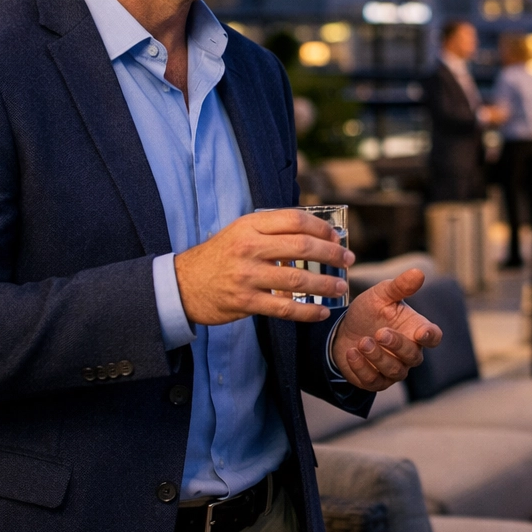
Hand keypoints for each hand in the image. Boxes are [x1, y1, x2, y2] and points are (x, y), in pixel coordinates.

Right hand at [173, 209, 353, 325]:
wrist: (182, 285)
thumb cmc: (219, 257)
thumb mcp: (240, 232)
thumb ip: (271, 230)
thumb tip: (315, 234)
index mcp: (250, 226)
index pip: (295, 220)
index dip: (321, 227)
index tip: (337, 236)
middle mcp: (249, 247)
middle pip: (302, 246)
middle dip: (332, 253)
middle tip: (348, 260)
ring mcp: (247, 275)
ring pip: (298, 278)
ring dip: (325, 283)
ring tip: (340, 286)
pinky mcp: (245, 302)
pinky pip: (284, 307)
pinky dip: (307, 311)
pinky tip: (321, 312)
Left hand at [331, 269, 443, 390]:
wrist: (343, 330)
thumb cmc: (369, 312)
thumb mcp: (381, 295)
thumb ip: (399, 286)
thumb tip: (419, 272)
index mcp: (416, 329)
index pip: (434, 337)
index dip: (430, 336)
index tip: (421, 332)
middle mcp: (409, 352)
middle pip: (413, 356)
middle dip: (396, 345)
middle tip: (379, 333)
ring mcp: (394, 369)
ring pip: (395, 371)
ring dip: (378, 357)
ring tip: (362, 341)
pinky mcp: (376, 381)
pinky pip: (374, 381)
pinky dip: (362, 368)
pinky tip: (351, 353)